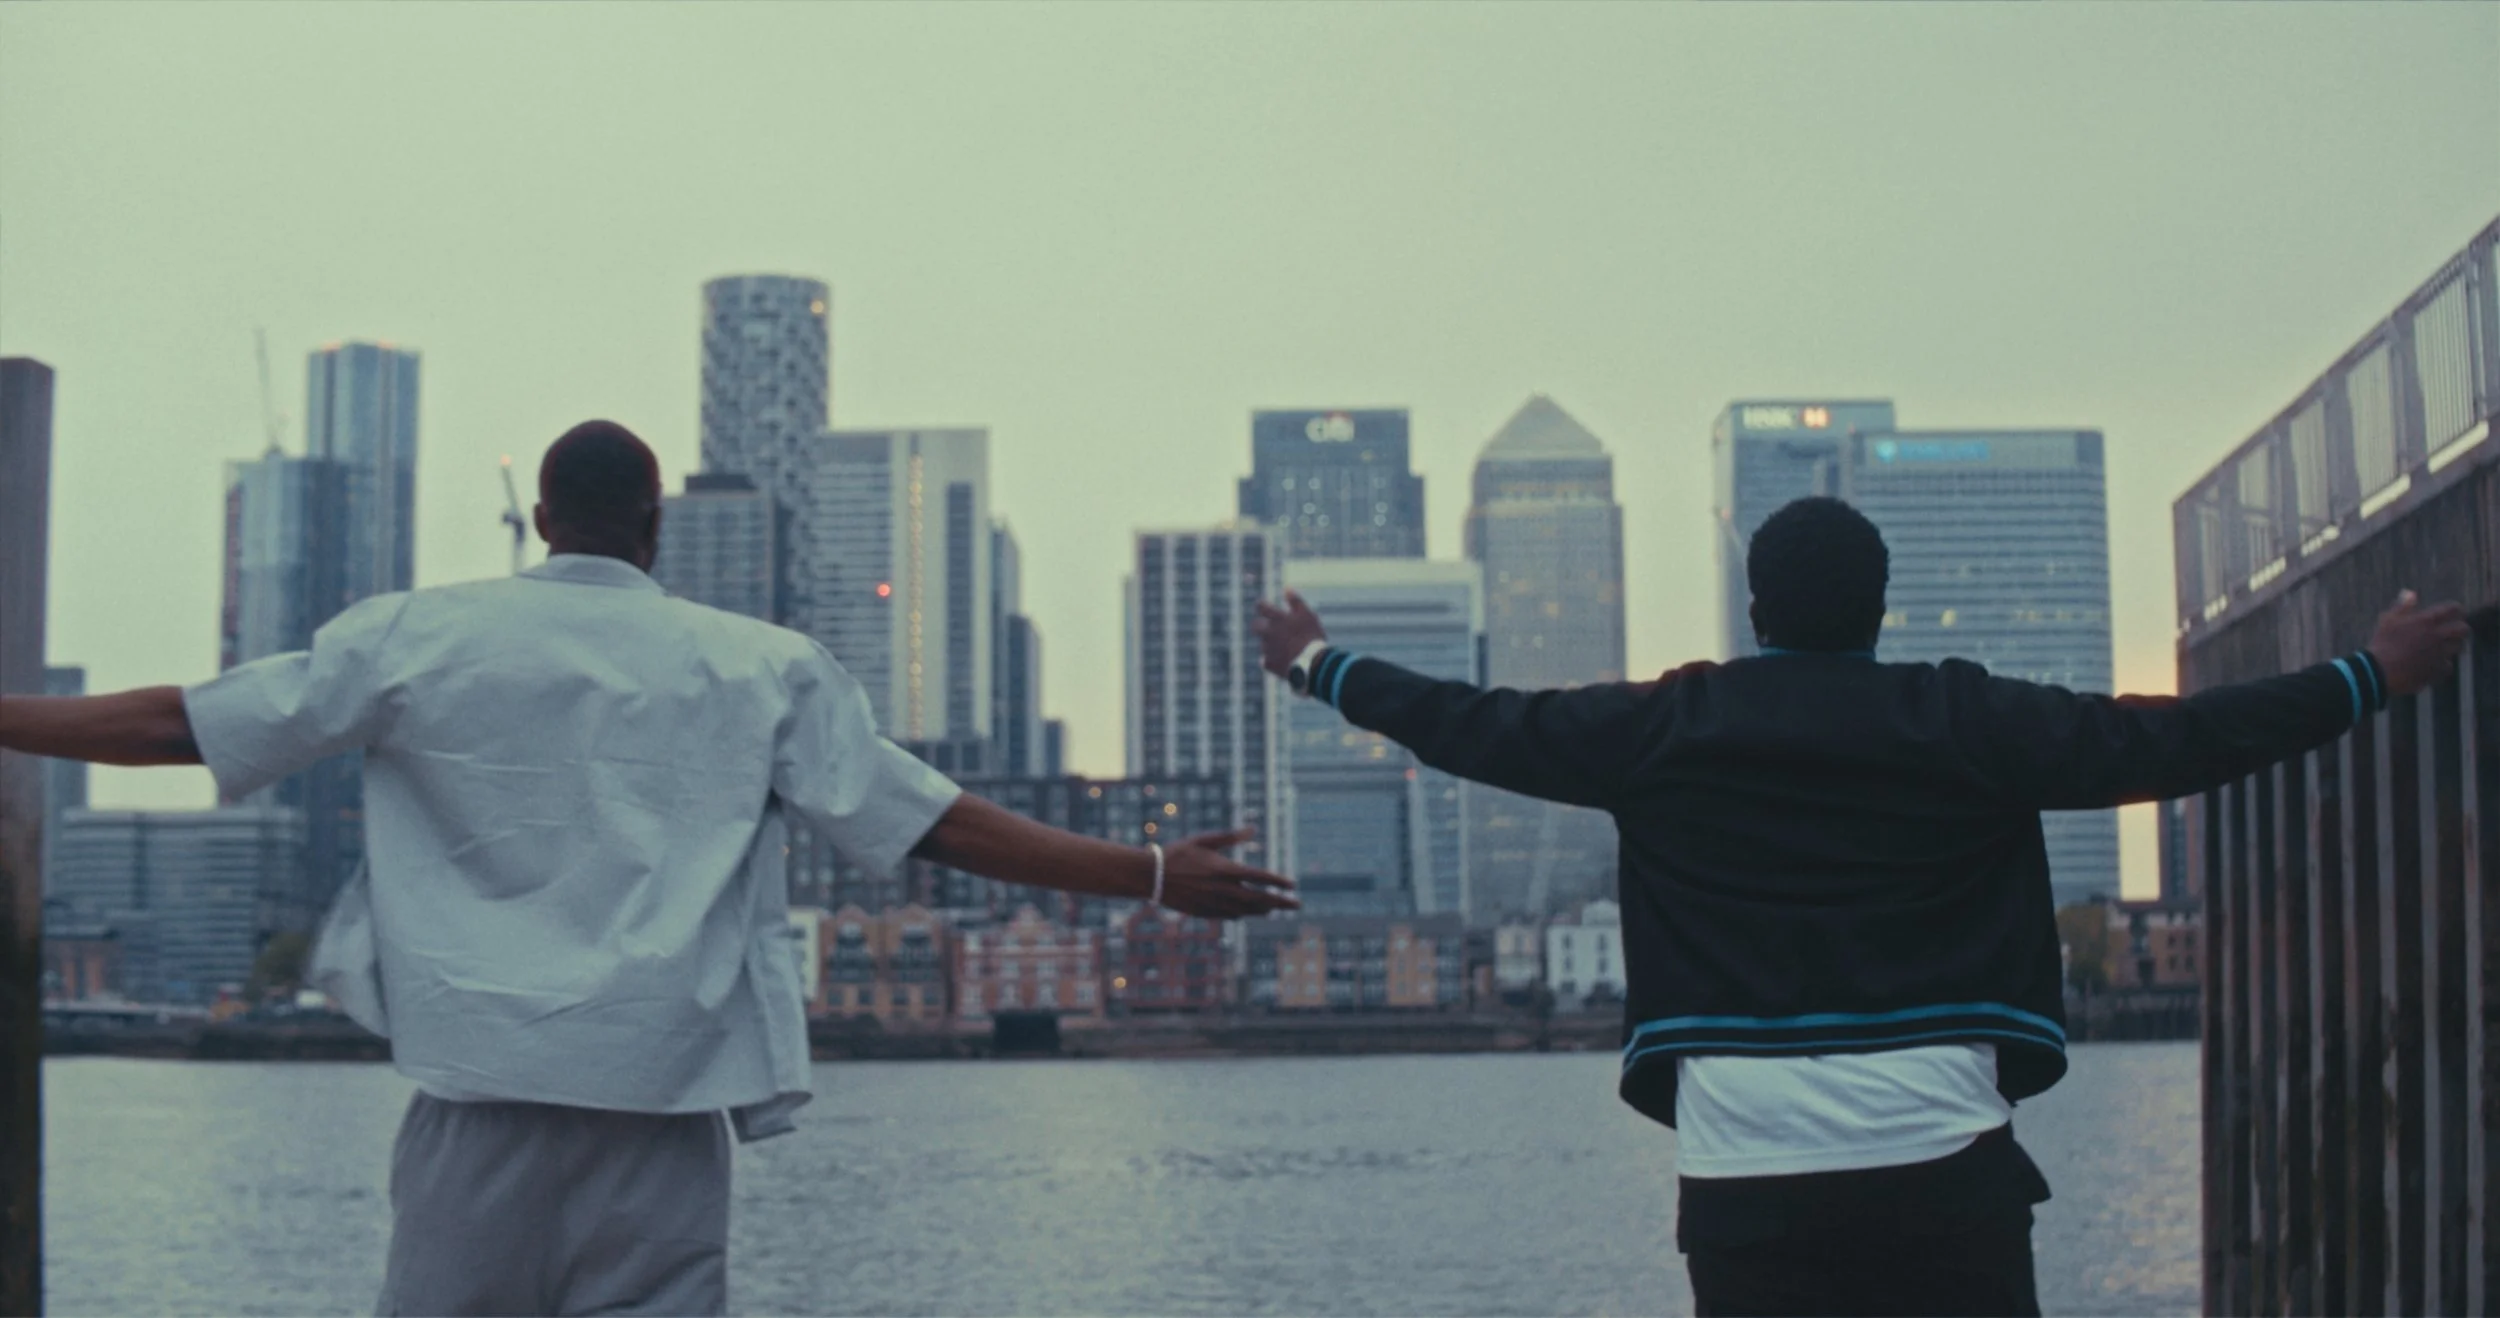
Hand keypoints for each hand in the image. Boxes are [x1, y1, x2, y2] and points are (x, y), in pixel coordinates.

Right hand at [1156, 827, 1298, 918]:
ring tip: (1275, 909)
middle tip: (1298, 905)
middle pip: (1259, 899)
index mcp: (1225, 870)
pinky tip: (1247, 912)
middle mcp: (1223, 890)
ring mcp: (1214, 904)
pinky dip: (1242, 914)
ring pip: (1246, 911)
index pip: (1260, 878)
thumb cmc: (1177, 853)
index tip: (1293, 885)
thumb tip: (1253, 829)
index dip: (1278, 882)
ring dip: (1263, 910)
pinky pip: (1229, 916)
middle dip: (1281, 902)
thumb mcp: (1204, 840)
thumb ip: (1230, 837)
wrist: (1151, 877)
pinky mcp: (1204, 913)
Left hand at [1252, 591, 1327, 678]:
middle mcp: (1268, 633)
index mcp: (1277, 619)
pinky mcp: (1269, 664)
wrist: (1312, 663)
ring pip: (1264, 644)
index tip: (1262, 606)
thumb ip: (1295, 601)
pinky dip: (1272, 660)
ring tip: (1287, 648)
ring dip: (1271, 644)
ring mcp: (1267, 649)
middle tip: (1270, 628)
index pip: (1261, 607)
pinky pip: (1266, 661)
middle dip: (1260, 626)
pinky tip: (1281, 661)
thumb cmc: (1311, 636)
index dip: (1261, 606)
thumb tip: (1286, 588)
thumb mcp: (1308, 615)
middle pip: (1255, 626)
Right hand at [2367, 589, 2470, 696]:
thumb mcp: (2388, 620)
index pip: (2453, 609)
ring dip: (2452, 646)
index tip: (2453, 612)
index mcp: (2426, 620)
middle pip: (2463, 629)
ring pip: (2458, 647)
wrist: (2380, 672)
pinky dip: (2442, 665)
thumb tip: (2411, 593)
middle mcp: (2438, 635)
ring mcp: (2440, 653)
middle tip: (2453, 631)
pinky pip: (2448, 666)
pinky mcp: (2437, 669)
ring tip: (2443, 646)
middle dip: (2460, 629)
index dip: (2455, 609)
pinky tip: (2434, 664)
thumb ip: (2402, 606)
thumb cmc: (2382, 643)